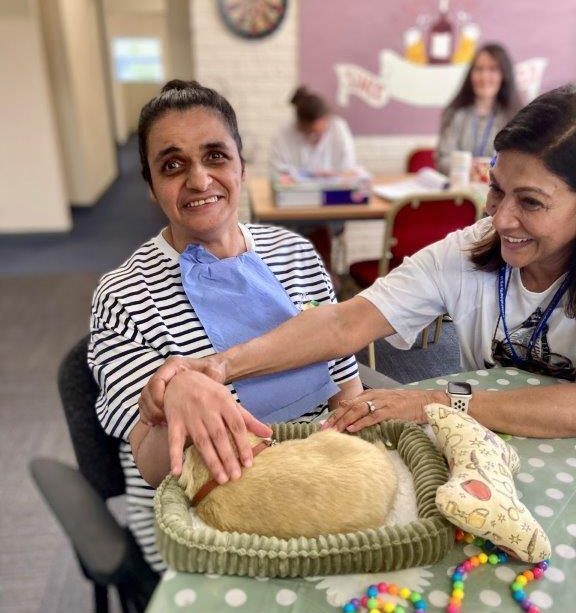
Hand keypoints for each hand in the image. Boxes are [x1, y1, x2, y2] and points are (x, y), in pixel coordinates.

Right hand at [138, 355, 225, 425]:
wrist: (211, 373)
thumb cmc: (212, 371)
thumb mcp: (214, 371)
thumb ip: (212, 376)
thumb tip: (211, 386)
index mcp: (173, 365)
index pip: (156, 381)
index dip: (157, 398)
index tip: (168, 411)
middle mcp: (163, 373)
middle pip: (147, 392)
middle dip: (153, 409)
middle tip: (165, 421)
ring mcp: (159, 384)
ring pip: (144, 400)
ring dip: (150, 414)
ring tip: (162, 424)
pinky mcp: (157, 395)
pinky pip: (145, 406)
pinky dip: (148, 416)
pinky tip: (157, 424)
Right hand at [163, 370, 271, 481]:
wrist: (180, 379)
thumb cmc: (209, 393)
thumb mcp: (229, 400)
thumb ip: (248, 419)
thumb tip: (269, 434)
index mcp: (224, 402)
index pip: (236, 425)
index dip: (243, 444)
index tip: (249, 464)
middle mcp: (207, 408)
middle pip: (219, 436)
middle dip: (228, 457)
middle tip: (236, 477)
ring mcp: (190, 416)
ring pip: (201, 441)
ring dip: (211, 461)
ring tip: (221, 479)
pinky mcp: (174, 421)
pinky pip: (174, 440)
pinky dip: (174, 456)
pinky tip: (176, 472)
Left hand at [321, 388, 445, 432]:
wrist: (426, 401)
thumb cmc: (405, 404)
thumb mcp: (383, 402)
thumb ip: (368, 406)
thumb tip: (349, 413)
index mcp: (371, 394)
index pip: (348, 404)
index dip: (335, 414)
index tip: (324, 424)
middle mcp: (374, 396)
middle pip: (350, 407)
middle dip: (336, 418)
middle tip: (324, 429)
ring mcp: (382, 403)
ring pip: (358, 411)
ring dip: (344, 421)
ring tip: (334, 431)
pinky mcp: (390, 411)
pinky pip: (372, 417)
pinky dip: (361, 423)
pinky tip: (351, 429)